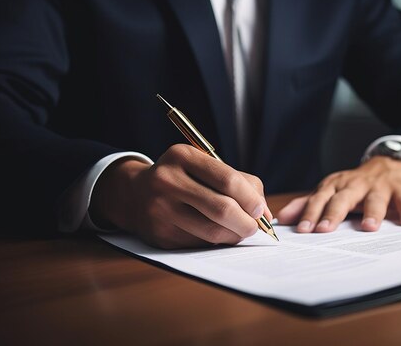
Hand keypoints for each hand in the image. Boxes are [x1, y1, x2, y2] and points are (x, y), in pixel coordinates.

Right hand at [90, 144, 271, 248]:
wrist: (134, 194)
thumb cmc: (183, 178)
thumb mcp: (205, 166)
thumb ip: (241, 182)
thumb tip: (266, 214)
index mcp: (182, 156)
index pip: (227, 180)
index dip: (251, 199)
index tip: (260, 210)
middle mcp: (167, 181)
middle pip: (221, 209)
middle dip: (247, 222)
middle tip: (255, 226)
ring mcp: (161, 210)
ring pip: (213, 232)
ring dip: (235, 235)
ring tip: (239, 230)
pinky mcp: (160, 235)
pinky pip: (200, 243)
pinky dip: (216, 241)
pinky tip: (217, 233)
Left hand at [277, 156, 400, 232]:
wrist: (389, 163)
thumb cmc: (354, 185)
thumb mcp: (330, 191)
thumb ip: (308, 204)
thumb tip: (281, 219)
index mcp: (335, 186)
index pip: (319, 200)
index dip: (310, 214)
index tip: (302, 230)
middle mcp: (354, 185)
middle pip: (342, 199)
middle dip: (333, 214)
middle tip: (324, 230)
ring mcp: (378, 186)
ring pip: (374, 199)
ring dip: (372, 212)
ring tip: (369, 227)